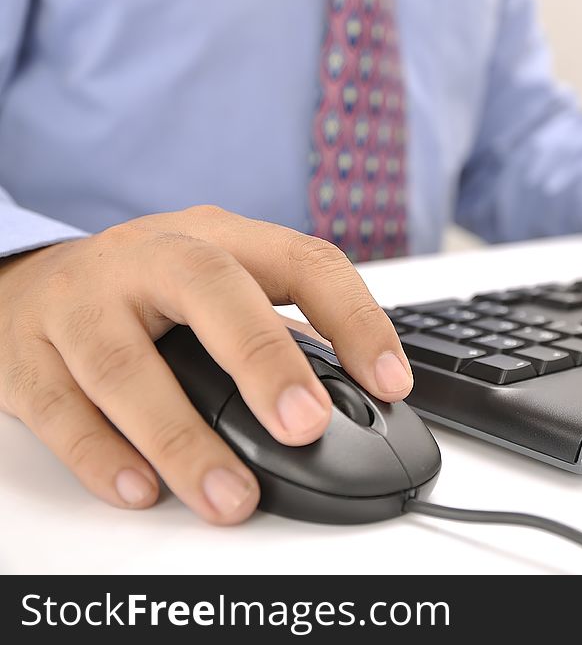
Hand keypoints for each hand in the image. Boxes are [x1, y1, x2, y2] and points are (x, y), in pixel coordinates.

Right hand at [0, 206, 411, 523]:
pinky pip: (59, 407)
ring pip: (126, 364)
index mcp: (217, 239)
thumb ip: (277, 332)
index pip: (304, 261)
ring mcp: (81, 301)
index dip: (355, 319)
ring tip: (229, 495)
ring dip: (183, 439)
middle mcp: (149, 257)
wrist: (30, 281)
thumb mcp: (217, 287)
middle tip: (306, 428)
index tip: (391, 382)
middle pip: (211, 290)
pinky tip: (141, 488)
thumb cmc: (146, 291)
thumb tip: (351, 398)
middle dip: (265, 361)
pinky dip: (101, 454)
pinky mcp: (23, 351)